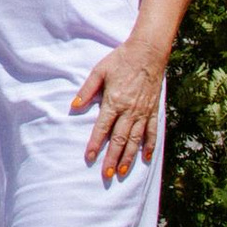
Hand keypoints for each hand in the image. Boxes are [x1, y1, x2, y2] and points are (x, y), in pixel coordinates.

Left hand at [71, 36, 167, 180]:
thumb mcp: (99, 71)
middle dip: (113, 158)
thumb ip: (87, 90)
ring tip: (122, 171)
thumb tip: (73, 106)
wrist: (147, 52)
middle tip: (107, 174)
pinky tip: (146, 158)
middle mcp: (129, 110)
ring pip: (135, 140)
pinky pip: (152, 131)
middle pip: (120, 139)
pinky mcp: (154, 110)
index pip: (102, 128)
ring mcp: (143, 112)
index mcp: (114, 101)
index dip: (95, 144)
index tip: (89, 158)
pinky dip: (149, 145)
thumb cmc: (120, 60)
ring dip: (129, 157)